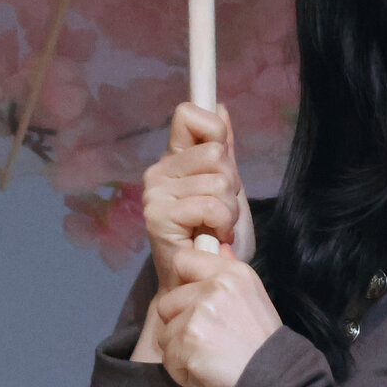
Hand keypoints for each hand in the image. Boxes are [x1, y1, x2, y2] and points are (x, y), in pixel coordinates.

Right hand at [142, 102, 255, 290]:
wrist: (202, 280)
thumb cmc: (214, 235)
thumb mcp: (226, 186)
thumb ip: (222, 148)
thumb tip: (219, 106)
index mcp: (174, 158)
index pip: (189, 114)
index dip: (214, 130)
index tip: (221, 158)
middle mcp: (159, 171)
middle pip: (216, 153)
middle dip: (231, 185)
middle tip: (220, 211)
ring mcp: (156, 193)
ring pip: (218, 181)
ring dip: (229, 210)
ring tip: (216, 227)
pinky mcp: (158, 216)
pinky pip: (210, 205)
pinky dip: (221, 223)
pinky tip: (211, 236)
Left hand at [154, 245, 281, 386]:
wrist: (273, 380)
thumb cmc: (262, 342)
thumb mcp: (252, 296)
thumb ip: (228, 273)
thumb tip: (216, 246)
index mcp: (231, 273)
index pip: (182, 260)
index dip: (182, 284)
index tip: (193, 304)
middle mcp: (214, 288)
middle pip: (167, 302)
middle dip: (179, 325)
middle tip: (205, 340)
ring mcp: (199, 315)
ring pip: (165, 333)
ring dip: (180, 351)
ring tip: (208, 358)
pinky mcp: (188, 343)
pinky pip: (168, 358)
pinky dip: (183, 370)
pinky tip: (205, 372)